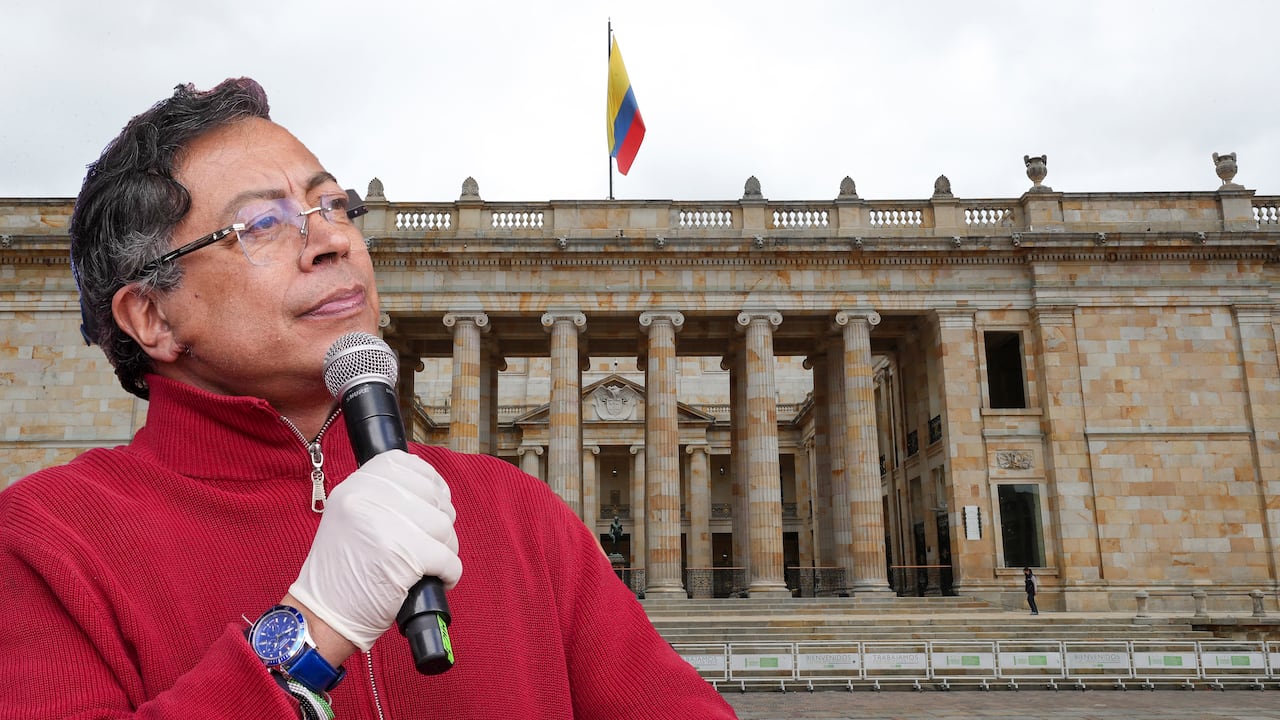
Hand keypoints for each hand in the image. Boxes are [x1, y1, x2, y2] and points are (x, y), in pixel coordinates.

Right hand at [288, 449, 461, 651]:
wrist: (321, 615)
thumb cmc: (343, 572)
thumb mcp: (350, 517)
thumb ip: (382, 496)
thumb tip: (433, 488)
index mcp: (355, 486)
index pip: (407, 464)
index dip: (430, 483)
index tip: (433, 504)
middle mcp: (366, 498)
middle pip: (432, 496)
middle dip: (440, 523)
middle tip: (430, 545)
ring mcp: (383, 525)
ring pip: (444, 526)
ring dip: (446, 549)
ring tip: (431, 565)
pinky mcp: (401, 555)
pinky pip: (447, 557)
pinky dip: (450, 573)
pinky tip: (438, 579)